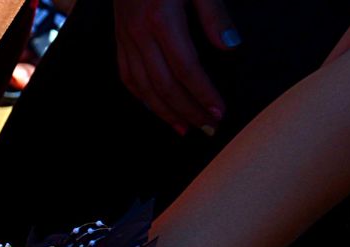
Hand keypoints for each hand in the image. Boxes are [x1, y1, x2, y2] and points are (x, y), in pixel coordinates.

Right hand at [113, 0, 239, 134]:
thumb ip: (214, 15)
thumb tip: (230, 49)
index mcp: (161, 20)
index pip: (186, 68)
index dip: (203, 93)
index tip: (220, 112)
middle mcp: (139, 35)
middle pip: (164, 84)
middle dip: (187, 110)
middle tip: (208, 128)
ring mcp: (125, 39)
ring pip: (143, 86)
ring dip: (165, 112)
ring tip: (185, 129)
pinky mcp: (118, 40)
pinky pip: (127, 76)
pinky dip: (143, 98)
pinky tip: (158, 110)